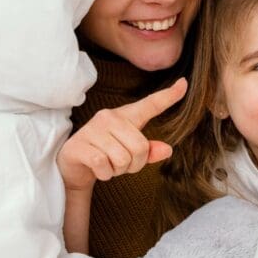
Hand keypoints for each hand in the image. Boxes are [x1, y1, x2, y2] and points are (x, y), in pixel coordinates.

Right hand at [57, 78, 187, 190]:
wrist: (72, 164)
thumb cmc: (105, 154)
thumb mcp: (129, 152)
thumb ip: (149, 151)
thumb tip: (168, 150)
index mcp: (125, 116)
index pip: (150, 104)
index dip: (169, 96)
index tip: (184, 84)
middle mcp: (109, 117)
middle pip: (140, 147)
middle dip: (134, 164)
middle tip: (121, 164)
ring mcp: (93, 129)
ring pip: (123, 159)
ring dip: (118, 170)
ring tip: (108, 164)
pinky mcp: (81, 145)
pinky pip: (105, 165)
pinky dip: (105, 174)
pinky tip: (98, 168)